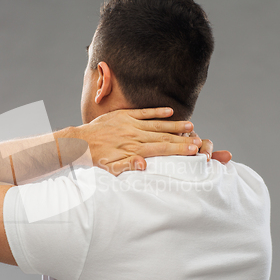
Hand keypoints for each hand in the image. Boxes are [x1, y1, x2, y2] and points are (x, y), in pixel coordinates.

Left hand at [75, 107, 231, 174]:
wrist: (80, 142)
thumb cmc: (96, 158)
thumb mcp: (110, 168)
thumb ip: (128, 166)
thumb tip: (145, 165)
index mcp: (133, 149)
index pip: (161, 149)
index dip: (179, 149)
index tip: (194, 150)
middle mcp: (134, 135)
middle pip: (163, 137)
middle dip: (182, 139)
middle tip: (199, 141)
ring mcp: (130, 124)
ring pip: (157, 124)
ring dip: (174, 124)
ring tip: (191, 125)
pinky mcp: (124, 115)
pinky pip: (143, 112)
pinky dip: (157, 111)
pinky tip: (169, 111)